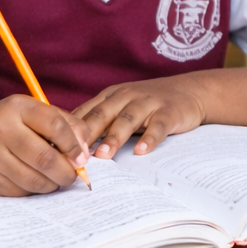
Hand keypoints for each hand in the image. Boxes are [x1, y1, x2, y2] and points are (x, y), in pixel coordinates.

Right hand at [0, 96, 91, 196]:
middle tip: (73, 175)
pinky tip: (34, 180)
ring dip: (53, 184)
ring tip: (56, 178)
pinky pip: (23, 191)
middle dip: (67, 172)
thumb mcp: (32, 112)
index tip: (81, 157)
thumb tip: (85, 150)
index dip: (74, 145)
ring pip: (36, 180)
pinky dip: (36, 190)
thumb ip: (64, 124)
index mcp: (16, 107)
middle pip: (46, 158)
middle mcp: (1, 130)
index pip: (55, 126)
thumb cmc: (7, 124)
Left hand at [74, 76, 206, 158]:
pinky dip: (149, 138)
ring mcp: (148, 103)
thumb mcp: (120, 105)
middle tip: (75, 156)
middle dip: (87, 135)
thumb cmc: (148, 104)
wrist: (189, 91)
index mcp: (110, 97)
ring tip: (104, 155)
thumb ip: (98, 120)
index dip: (70, 131)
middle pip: (102, 115)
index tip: (57, 150)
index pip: (85, 113)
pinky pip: (158, 126)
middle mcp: (126, 97)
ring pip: (127, 119)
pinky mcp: (168, 112)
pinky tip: (142, 151)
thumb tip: (67, 143)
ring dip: (115, 137)